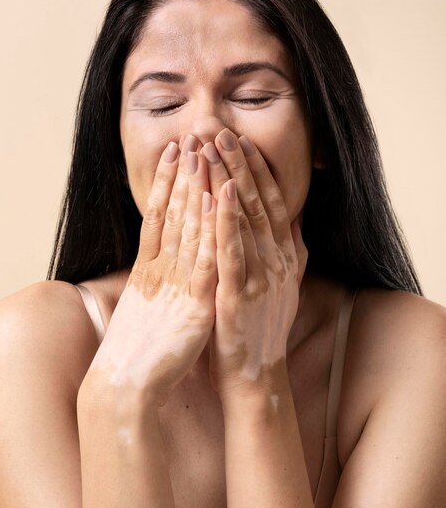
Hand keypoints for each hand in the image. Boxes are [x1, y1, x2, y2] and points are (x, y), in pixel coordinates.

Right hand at [86, 135, 217, 406]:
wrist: (127, 380)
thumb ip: (156, 273)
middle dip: (183, 173)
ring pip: (186, 226)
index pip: (159, 213)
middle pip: (173, 212)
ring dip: (195, 187)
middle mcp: (160, 267)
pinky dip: (209, 228)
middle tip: (191, 136)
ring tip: (201, 152)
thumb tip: (162, 250)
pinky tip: (214, 200)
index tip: (175, 150)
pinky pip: (203, 259)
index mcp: (150, 266)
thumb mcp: (147, 300)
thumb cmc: (141, 343)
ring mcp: (175, 282)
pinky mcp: (193, 301)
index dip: (167, 180)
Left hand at [198, 129, 307, 403]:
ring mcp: (261, 276)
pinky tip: (215, 196)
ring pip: (244, 220)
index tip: (241, 141)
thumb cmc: (262, 325)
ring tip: (211, 151)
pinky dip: (225, 222)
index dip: (257, 170)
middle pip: (258, 202)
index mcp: (285, 255)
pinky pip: (232, 251)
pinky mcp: (241, 295)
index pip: (273, 202)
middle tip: (221, 133)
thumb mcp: (284, 283)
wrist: (257, 374)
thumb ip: (290, 249)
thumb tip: (296, 216)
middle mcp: (278, 260)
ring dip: (228, 183)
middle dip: (239, 166)